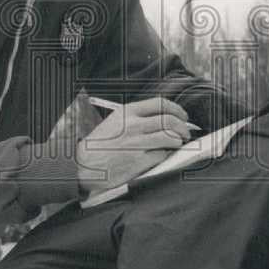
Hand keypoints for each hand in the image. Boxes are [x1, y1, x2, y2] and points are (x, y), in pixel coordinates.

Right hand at [76, 97, 190, 193]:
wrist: (83, 165)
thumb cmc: (99, 144)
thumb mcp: (115, 121)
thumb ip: (136, 117)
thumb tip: (162, 119)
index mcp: (128, 112)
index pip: (160, 104)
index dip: (177, 109)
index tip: (183, 116)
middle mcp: (133, 125)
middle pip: (170, 120)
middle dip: (183, 127)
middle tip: (185, 133)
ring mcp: (137, 144)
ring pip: (170, 137)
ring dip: (178, 141)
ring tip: (177, 143)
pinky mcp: (138, 161)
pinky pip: (162, 155)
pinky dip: (167, 155)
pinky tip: (164, 155)